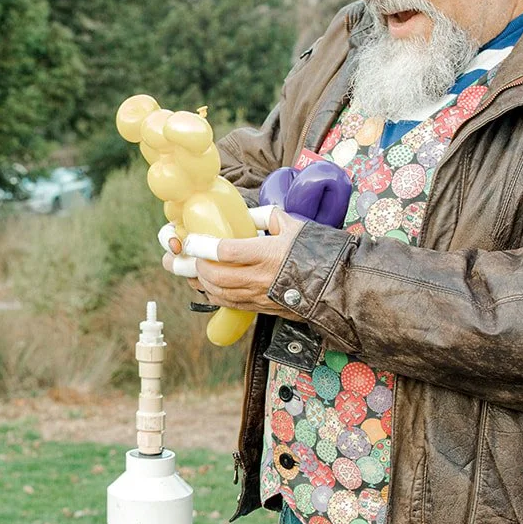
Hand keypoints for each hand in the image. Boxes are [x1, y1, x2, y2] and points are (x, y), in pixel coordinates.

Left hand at [161, 208, 304, 316]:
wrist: (337, 285)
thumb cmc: (317, 253)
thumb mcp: (292, 226)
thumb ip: (265, 217)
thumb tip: (245, 215)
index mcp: (268, 254)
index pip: (226, 251)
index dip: (203, 246)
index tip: (190, 240)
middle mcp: (261, 278)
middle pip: (217, 275)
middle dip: (196, 266)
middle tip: (186, 256)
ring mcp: (260, 296)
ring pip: (220, 293)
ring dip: (200, 282)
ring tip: (190, 270)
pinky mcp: (261, 308)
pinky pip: (230, 304)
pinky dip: (213, 295)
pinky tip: (207, 285)